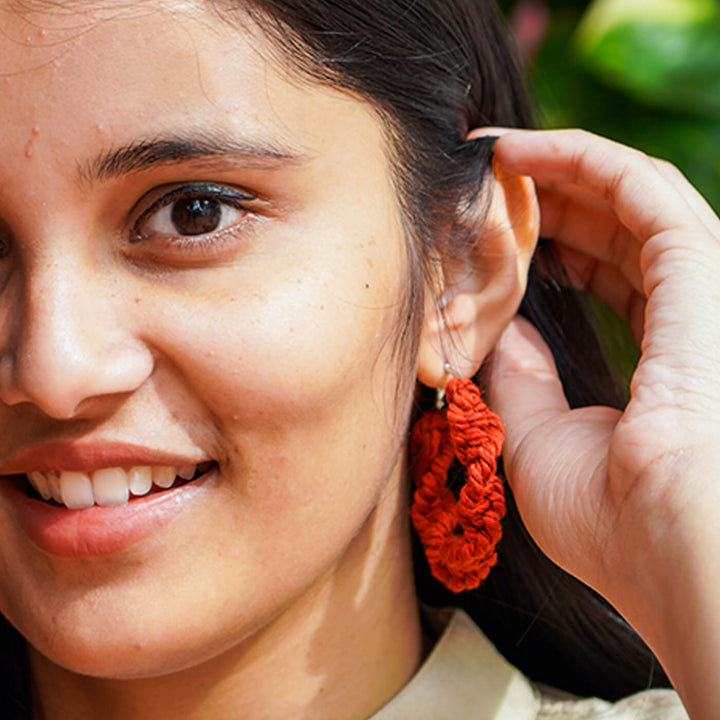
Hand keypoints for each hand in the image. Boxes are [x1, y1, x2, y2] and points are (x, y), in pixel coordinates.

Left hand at [484, 129, 719, 716]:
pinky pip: (640, 189)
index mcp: (660, 362)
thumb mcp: (536, 444)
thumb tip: (505, 332)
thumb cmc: (610, 521)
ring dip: (557, 169)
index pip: (614, 279)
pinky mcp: (699, 269)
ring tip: (490, 155)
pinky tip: (516, 150)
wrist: (674, 551)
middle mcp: (687, 318)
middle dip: (549, 201)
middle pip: (616, 234)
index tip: (498, 232)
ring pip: (629, 199)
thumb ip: (522, 380)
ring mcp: (700, 291)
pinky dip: (579, 160)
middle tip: (483, 180)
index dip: (555, 248)